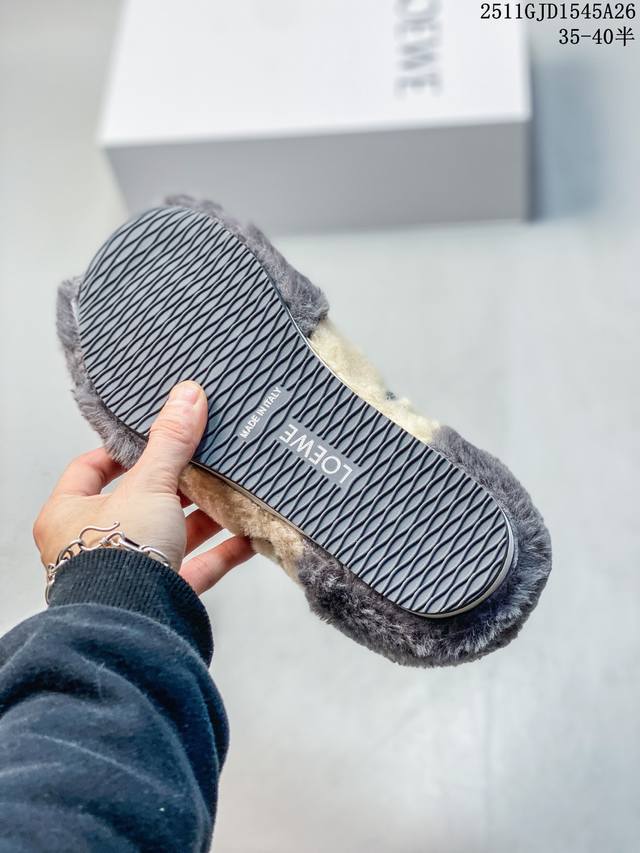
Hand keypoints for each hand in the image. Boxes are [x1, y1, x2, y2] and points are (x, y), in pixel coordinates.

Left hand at [33, 381, 253, 594]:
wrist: (131, 622)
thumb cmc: (117, 555)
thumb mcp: (148, 484)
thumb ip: (171, 442)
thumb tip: (187, 396)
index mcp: (69, 514)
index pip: (91, 469)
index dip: (122, 450)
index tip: (153, 437)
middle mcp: (93, 545)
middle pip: (139, 502)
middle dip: (177, 484)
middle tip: (203, 462)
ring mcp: (129, 572)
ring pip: (170, 535)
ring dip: (203, 517)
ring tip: (231, 493)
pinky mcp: (160, 595)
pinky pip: (195, 568)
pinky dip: (222, 551)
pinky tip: (247, 536)